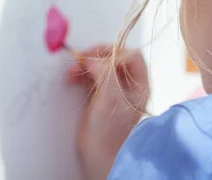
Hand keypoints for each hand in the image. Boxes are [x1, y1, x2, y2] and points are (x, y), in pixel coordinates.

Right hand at [67, 46, 148, 179]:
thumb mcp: (109, 98)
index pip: (131, 56)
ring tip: (72, 70)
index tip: (95, 56)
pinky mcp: (101, 97)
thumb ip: (104, 73)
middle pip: (115, 59)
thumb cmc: (109, 134)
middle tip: (81, 59)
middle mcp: (130, 86)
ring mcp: (115, 91)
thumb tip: (92, 58)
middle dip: (96, 57)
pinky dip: (82, 74)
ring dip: (86, 65)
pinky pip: (92, 77)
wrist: (99, 157)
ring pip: (102, 67)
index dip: (114, 52)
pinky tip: (72, 77)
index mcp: (140, 86)